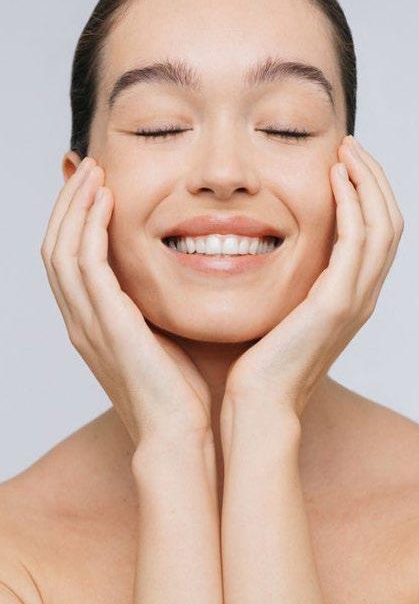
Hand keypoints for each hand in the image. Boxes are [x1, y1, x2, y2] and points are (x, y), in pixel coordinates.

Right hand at [41, 157, 211, 448]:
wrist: (179, 436)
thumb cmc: (179, 394)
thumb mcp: (161, 340)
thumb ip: (153, 308)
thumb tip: (170, 278)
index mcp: (91, 325)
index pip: (68, 260)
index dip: (75, 220)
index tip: (96, 186)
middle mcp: (80, 322)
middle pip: (55, 248)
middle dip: (69, 204)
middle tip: (89, 167)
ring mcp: (88, 323)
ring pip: (62, 250)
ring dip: (75, 207)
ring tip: (95, 173)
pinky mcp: (107, 324)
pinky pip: (86, 265)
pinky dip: (90, 229)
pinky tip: (107, 202)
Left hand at [223, 134, 403, 422]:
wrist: (258, 403)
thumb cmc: (260, 362)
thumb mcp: (282, 310)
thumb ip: (292, 279)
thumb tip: (273, 245)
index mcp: (352, 297)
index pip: (377, 233)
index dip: (368, 193)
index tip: (344, 161)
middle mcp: (362, 296)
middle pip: (390, 222)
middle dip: (373, 179)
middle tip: (350, 146)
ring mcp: (354, 301)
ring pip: (382, 226)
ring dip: (367, 183)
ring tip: (346, 152)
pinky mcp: (336, 304)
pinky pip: (356, 242)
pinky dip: (352, 206)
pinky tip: (334, 181)